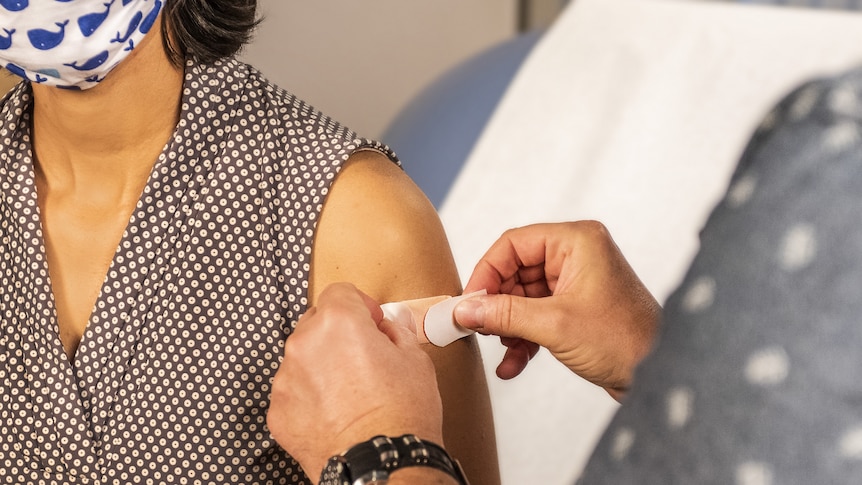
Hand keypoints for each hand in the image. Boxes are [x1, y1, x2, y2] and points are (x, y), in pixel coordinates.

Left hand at [267, 283, 444, 478]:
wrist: (382, 464)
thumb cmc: (402, 415)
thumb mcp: (415, 360)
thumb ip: (396, 333)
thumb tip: (391, 326)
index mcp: (338, 322)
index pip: (340, 291)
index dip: (360, 304)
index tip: (371, 321)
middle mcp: (304, 345)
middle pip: (316, 322)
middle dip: (338, 333)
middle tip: (365, 356)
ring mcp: (286, 380)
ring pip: (302, 358)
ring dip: (322, 365)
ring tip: (351, 391)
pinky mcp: (278, 412)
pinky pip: (293, 392)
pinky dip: (310, 397)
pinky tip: (336, 412)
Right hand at [454, 221, 660, 399]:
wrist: (661, 377)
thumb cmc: (626, 342)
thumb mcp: (554, 325)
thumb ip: (504, 314)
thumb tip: (465, 308)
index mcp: (577, 241)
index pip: (514, 244)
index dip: (486, 271)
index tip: (469, 300)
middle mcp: (577, 256)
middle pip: (516, 271)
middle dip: (497, 304)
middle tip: (478, 327)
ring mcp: (577, 283)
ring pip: (524, 297)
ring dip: (509, 326)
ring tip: (501, 349)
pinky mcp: (576, 309)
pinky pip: (537, 316)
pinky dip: (523, 338)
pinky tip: (513, 364)